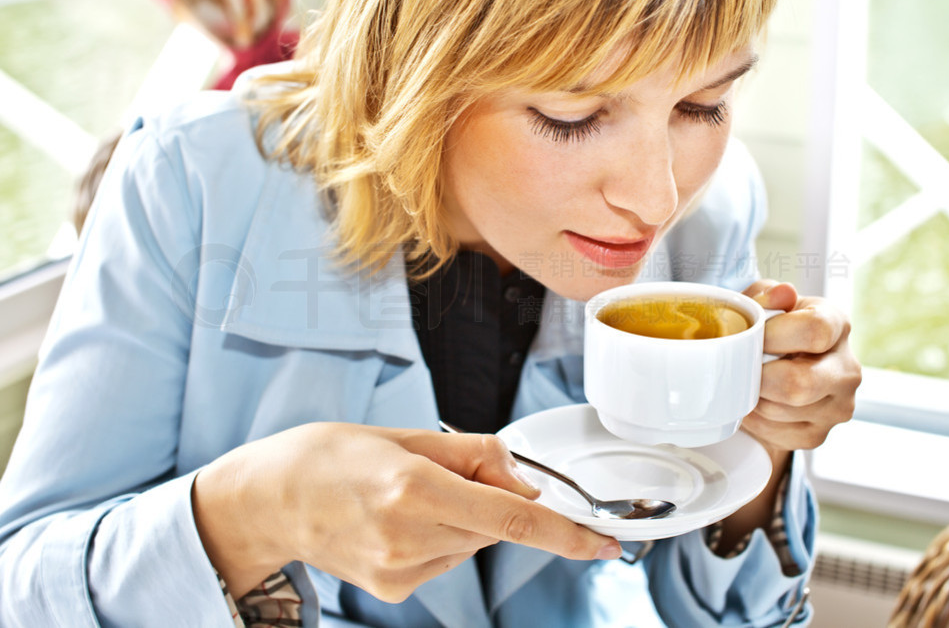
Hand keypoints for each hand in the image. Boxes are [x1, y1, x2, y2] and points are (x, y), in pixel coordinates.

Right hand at [192, 423, 620, 601]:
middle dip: (492, 499)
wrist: (269, 500)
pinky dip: (440, 538)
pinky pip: (446, 560)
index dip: (566, 533)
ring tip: (409, 495)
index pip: (513, 519)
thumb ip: (475, 455)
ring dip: (463, 519)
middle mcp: (410, 536)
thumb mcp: (406, 435)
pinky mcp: (395, 589)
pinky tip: (400, 522)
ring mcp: (401, 571)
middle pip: (494, 525)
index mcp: (415, 488)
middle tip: (447, 472)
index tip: (603, 543)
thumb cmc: (331, 456)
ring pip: (471, 544)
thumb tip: (524, 481)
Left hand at [740, 280, 860, 455]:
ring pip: (779, 411)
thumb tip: (782, 293)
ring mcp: (838, 406)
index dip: (774, 335)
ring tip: (748, 381)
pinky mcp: (818, 434)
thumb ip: (766, 294)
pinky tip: (755, 400)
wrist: (779, 369)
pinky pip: (774, 432)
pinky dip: (753, 418)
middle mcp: (847, 368)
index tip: (755, 336)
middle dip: (759, 376)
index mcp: (838, 325)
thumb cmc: (771, 330)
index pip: (815, 331)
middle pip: (799, 384)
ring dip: (752, 397)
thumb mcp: (764, 303)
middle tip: (744, 366)